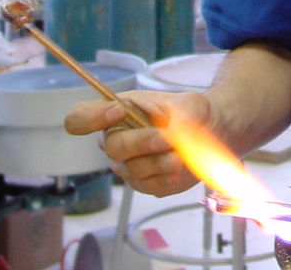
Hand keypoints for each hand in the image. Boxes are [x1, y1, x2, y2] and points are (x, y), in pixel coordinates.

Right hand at [64, 89, 211, 196]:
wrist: (210, 133)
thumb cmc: (192, 112)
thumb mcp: (191, 103)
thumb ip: (182, 115)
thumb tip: (173, 134)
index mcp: (117, 111)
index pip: (81, 117)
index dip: (90, 117)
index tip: (117, 112)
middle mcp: (116, 139)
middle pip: (112, 147)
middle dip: (141, 143)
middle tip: (167, 139)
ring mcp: (127, 164)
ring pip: (132, 169)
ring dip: (159, 163)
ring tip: (180, 157)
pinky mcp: (143, 182)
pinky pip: (146, 186)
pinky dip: (164, 179)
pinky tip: (177, 172)